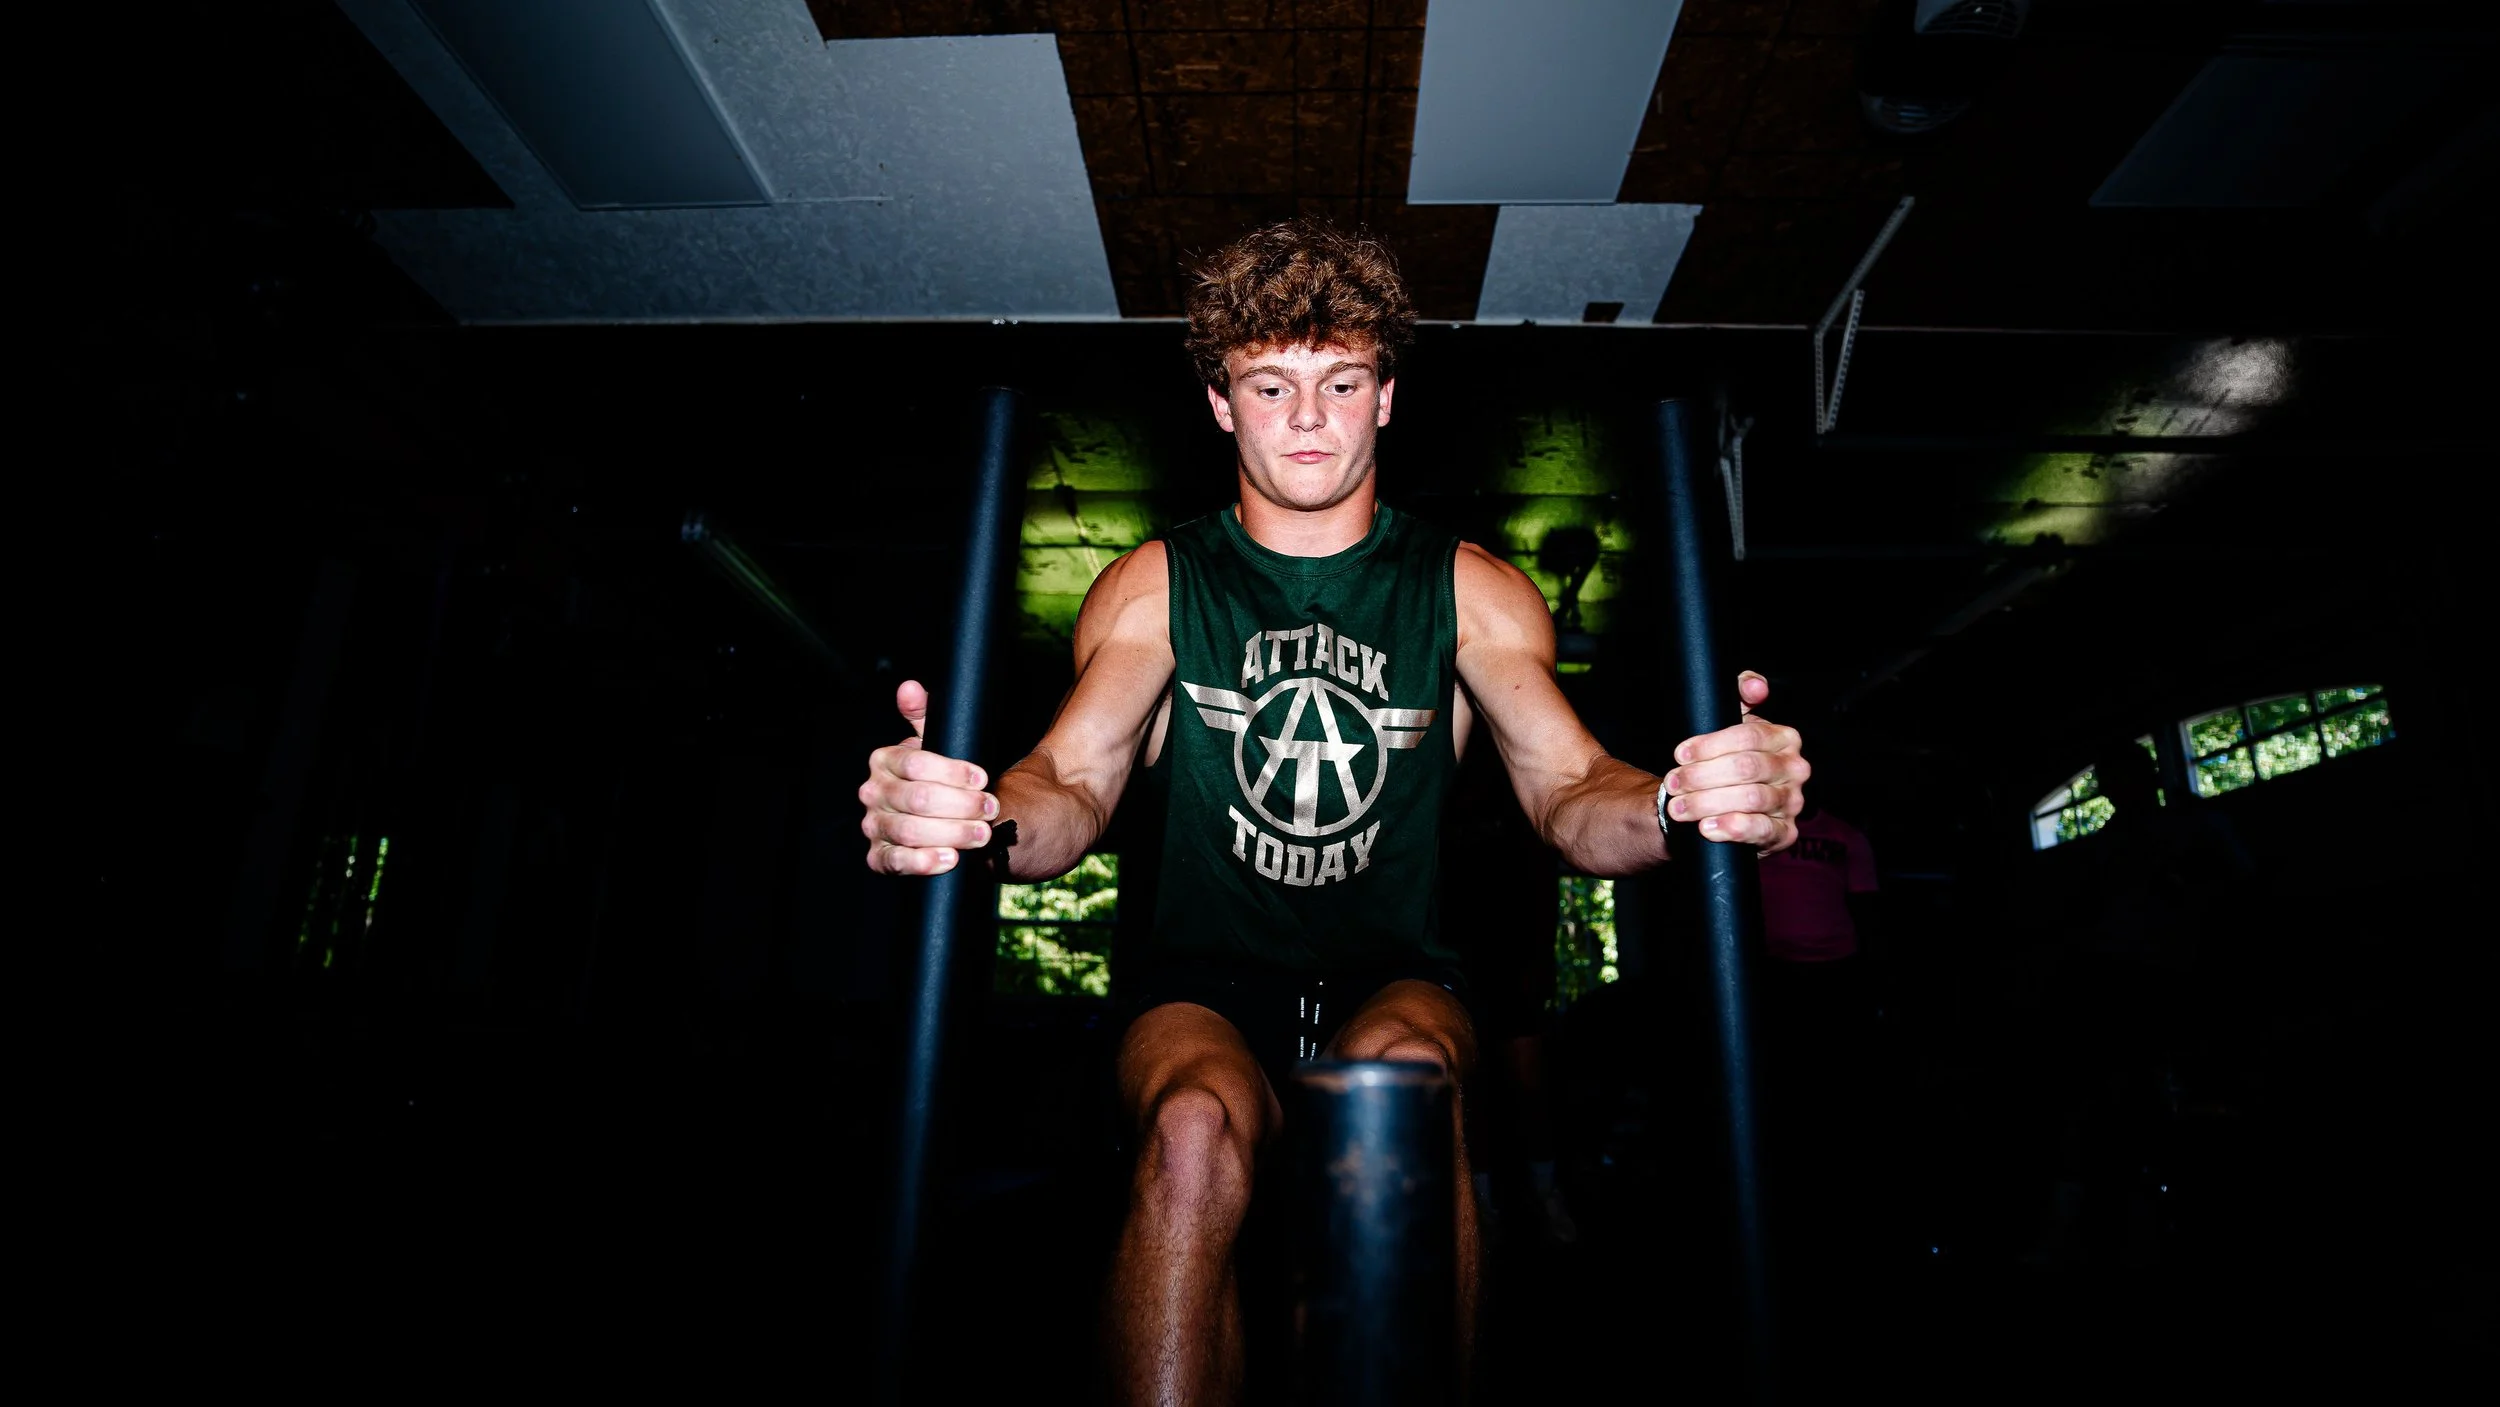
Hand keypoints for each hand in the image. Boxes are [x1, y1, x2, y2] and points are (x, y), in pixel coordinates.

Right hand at [860, 679, 998, 874]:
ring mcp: (874, 826)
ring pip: (909, 831)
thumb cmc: (940, 776)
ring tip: (982, 834)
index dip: (953, 773)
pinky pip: (896, 862)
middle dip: (960, 806)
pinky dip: (923, 862)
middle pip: (917, 799)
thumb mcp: (937, 743)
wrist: (940, 816)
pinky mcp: (879, 857)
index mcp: (885, 760)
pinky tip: (950, 859)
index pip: (916, 764)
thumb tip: (909, 688)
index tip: (982, 779)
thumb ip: (925, 714)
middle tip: (990, 809)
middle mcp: (873, 792)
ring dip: (951, 833)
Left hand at [1660, 670, 1808, 853]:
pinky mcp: (1785, 833)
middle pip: (1747, 768)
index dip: (1710, 746)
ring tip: (1679, 807)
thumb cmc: (1727, 758)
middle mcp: (1794, 769)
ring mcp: (1792, 802)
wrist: (1724, 802)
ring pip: (1751, 799)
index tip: (1680, 754)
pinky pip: (1762, 831)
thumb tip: (1754, 685)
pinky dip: (1732, 829)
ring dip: (1708, 803)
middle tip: (1674, 783)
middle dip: (1703, 776)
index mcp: (1784, 738)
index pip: (1748, 736)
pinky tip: (1707, 828)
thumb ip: (1739, 692)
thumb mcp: (1731, 721)